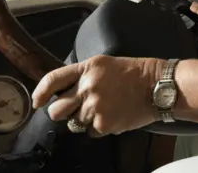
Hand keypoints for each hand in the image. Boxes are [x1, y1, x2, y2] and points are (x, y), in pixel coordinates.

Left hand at [32, 55, 159, 136]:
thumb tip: (65, 92)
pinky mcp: (104, 123)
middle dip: (63, 113)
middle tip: (76, 109)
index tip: (38, 102)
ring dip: (86, 120)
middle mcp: (88, 87)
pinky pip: (91, 132)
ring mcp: (95, 107)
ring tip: (106, 109)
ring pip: (75, 123)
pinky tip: (115, 115)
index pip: (52, 80)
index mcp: (88, 69)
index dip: (40, 93)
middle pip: (56, 110)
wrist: (160, 85)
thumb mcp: (106, 65)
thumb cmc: (136, 73)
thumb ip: (84, 76)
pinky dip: (100, 127)